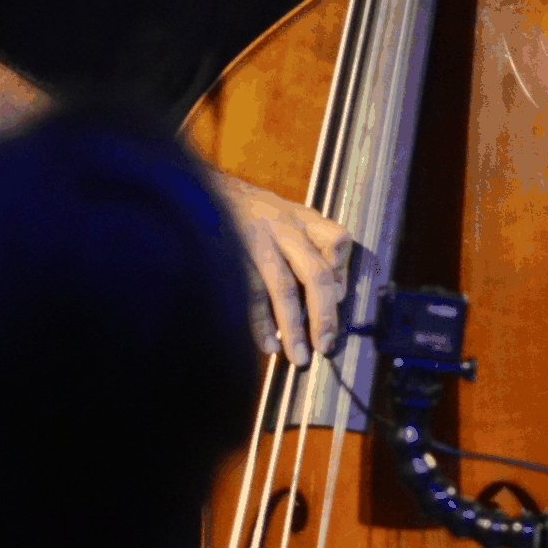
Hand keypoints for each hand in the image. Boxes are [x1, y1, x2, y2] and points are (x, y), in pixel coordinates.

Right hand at [213, 171, 357, 363]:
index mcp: (303, 219)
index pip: (338, 240)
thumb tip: (337, 291)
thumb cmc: (255, 213)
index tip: (341, 298)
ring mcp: (257, 243)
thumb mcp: (290, 215)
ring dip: (293, 327)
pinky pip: (250, 295)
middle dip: (324, 314)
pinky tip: (268, 344)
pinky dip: (260, 323)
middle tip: (328, 345)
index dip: (343, 271)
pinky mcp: (232, 257)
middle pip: (314, 273)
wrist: (204, 190)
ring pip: (282, 288)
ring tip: (299, 356)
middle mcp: (284, 229)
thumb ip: (315, 245)